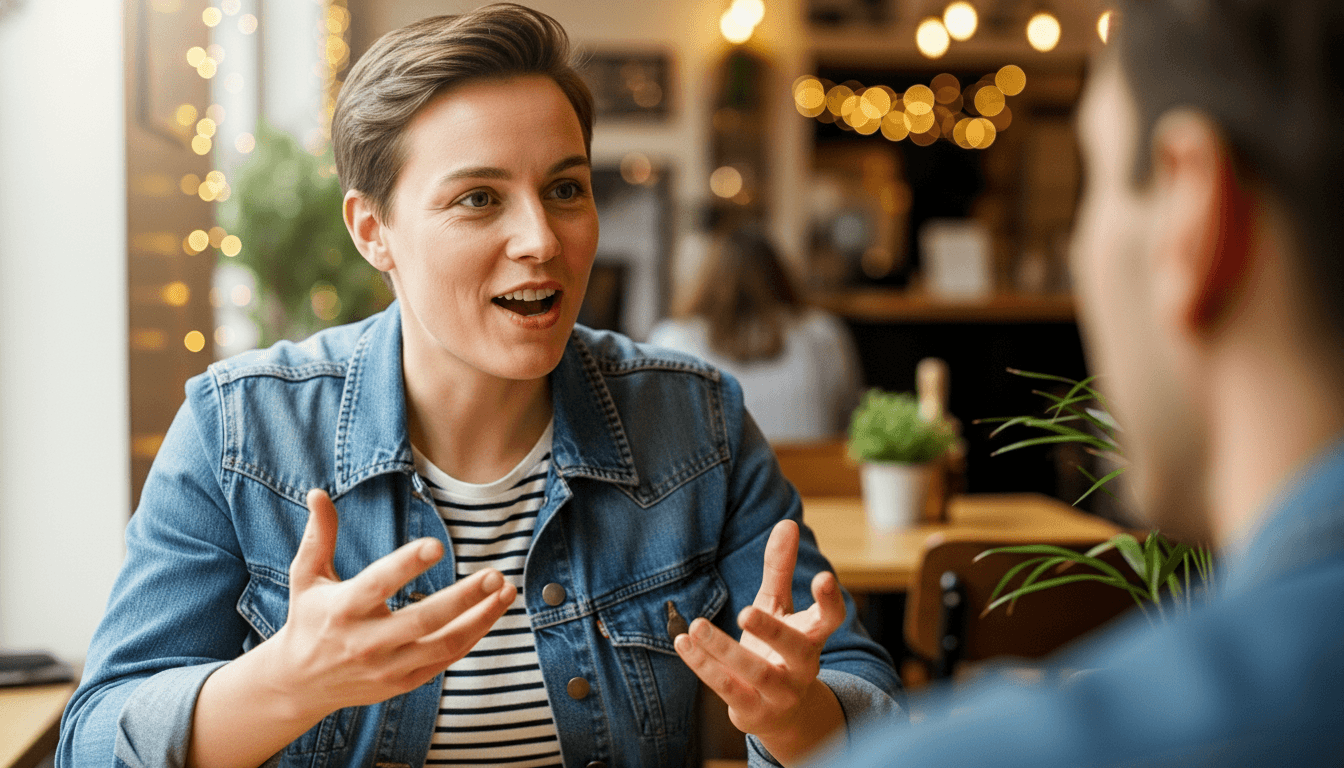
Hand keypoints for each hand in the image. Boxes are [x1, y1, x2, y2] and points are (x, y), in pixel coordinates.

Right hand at [270, 489, 515, 718]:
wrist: (300, 684)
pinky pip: (446, 659)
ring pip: (444, 644)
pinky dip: (473, 636)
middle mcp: (367, 641)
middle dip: (463, 598)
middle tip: (495, 574)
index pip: (378, 584)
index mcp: (343, 608)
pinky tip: (492, 612)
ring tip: (506, 590)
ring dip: (480, 618)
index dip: (407, 565)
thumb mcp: (307, 576)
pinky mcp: (403, 682)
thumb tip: (319, 492)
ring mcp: (388, 666)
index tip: (436, 545)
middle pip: (423, 620)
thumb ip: (319, 536)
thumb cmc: (308, 620)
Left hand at [674, 520, 846, 764]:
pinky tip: (684, 642)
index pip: (830, 618)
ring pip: (757, 672)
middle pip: (795, 649)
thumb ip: (781, 569)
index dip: (830, 599)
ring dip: (724, 649)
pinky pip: (727, 688)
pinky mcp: (753, 710)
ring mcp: (779, 692)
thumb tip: (787, 523)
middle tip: (746, 611)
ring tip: (697, 625)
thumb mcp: (780, 607)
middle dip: (771, 630)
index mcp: (812, 638)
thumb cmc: (779, 649)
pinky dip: (704, 665)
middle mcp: (802, 667)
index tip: (823, 576)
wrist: (781, 713)